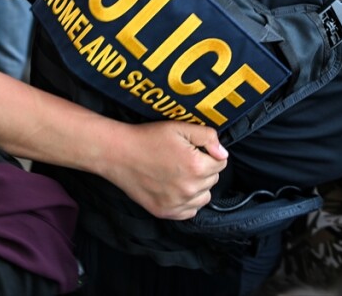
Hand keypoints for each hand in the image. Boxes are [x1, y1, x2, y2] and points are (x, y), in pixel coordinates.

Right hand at [100, 120, 227, 219]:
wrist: (119, 154)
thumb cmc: (148, 138)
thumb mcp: (180, 128)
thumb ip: (207, 137)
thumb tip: (223, 153)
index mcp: (196, 166)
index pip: (221, 163)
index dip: (210, 154)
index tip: (196, 150)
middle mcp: (190, 189)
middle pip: (213, 179)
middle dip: (204, 169)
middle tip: (184, 159)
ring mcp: (177, 204)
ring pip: (204, 197)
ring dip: (198, 186)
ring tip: (180, 174)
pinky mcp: (166, 212)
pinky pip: (190, 211)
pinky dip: (187, 202)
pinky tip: (175, 188)